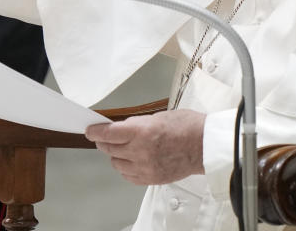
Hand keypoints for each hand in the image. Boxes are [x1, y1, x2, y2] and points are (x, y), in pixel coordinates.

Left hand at [85, 110, 205, 184]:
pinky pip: (128, 176)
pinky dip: (126, 168)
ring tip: (123, 149)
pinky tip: (131, 161)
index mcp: (142, 131)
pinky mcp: (151, 178)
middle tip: (105, 138)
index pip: (108, 134)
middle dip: (104, 142)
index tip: (90, 131)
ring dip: (115, 155)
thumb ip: (137, 124)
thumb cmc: (188, 127)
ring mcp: (145, 167)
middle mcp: (141, 151)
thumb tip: (121, 129)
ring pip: (116, 164)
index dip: (95, 132)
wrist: (205, 145)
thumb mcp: (158, 116)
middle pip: (109, 149)